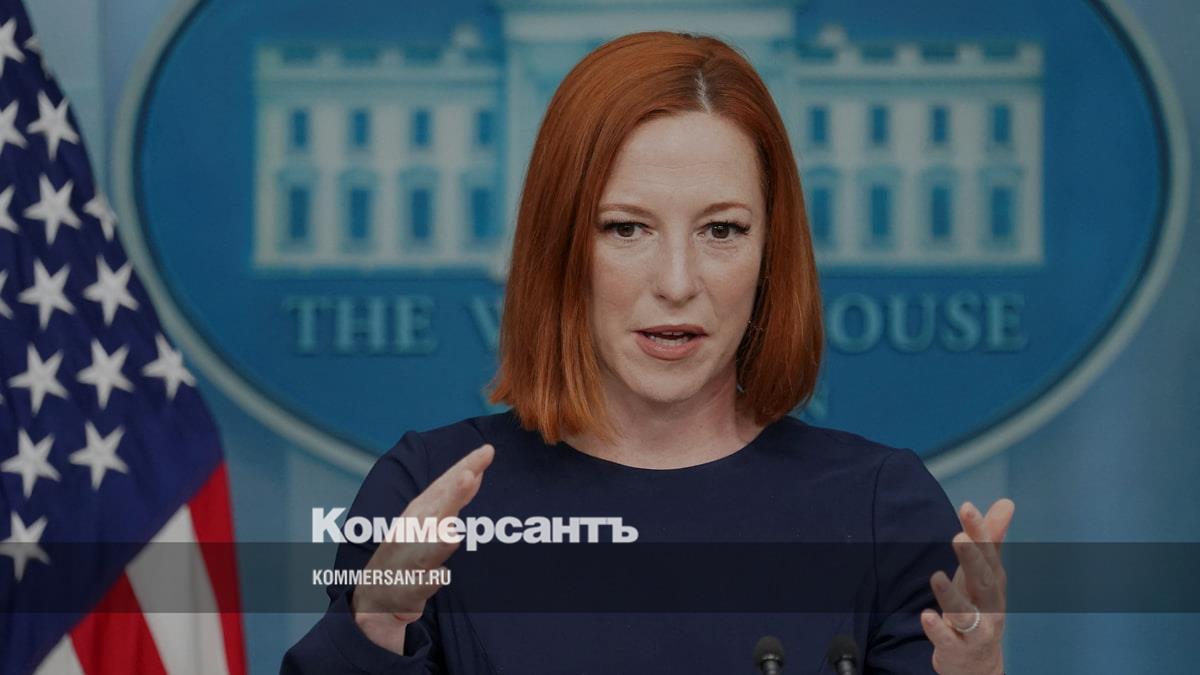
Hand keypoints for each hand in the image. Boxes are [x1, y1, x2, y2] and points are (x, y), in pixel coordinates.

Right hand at [351, 443, 494, 654]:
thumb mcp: (429, 518)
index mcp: (421, 510)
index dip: (466, 466)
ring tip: (453, 532)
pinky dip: (431, 579)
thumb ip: (454, 498)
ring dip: (440, 539)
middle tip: (470, 474)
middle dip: (453, 493)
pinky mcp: (410, 588)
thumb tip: (475, 473)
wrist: (377, 594)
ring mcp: (411, 560)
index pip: (446, 483)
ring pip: (428, 548)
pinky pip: (422, 584)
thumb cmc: (409, 550)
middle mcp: (415, 530)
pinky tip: (441, 575)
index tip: (488, 450)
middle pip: (438, 509)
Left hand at [921, 498, 1014, 674]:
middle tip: (958, 537)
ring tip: (936, 576)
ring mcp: (975, 630)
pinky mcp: (957, 649)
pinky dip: (938, 630)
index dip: (979, 531)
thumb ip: (990, 539)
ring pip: (966, 614)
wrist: (979, 662)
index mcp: (993, 583)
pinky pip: (948, 640)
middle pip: (983, 581)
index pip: (988, 554)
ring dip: (951, 595)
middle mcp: (989, 605)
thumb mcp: (984, 574)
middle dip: (972, 559)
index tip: (967, 507)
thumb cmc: (978, 607)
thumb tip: (1007, 502)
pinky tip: (926, 617)